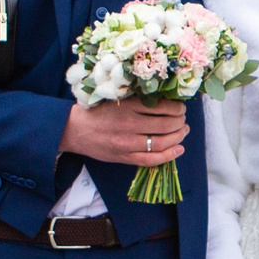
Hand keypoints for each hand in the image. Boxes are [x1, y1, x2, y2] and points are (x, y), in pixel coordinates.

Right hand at [65, 99, 188, 168]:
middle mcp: (129, 124)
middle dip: (179, 121)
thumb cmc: (96, 111)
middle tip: (182, 118)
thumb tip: (164, 98)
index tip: (180, 106)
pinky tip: (178, 149)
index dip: (176, 107)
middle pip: (165, 124)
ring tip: (183, 131)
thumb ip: (137, 99)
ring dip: (178, 137)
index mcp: (127, 106)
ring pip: (162, 142)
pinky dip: (169, 155)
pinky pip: (152, 160)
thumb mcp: (116, 98)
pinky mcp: (125, 157)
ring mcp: (127, 143)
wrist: (75, 130)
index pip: (161, 106)